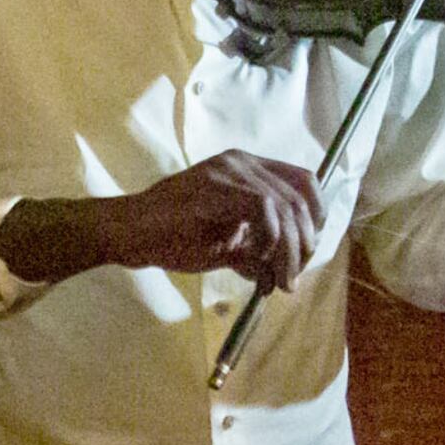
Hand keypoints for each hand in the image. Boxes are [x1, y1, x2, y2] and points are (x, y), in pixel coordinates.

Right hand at [0, 151, 324, 290]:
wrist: (130, 232)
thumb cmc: (169, 237)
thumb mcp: (223, 244)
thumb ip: (253, 249)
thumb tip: (277, 272)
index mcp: (246, 168)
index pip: (303, 182)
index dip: (315, 217)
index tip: (307, 250)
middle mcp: (243, 162)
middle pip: (300, 198)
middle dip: (304, 245)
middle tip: (291, 277)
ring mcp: (232, 171)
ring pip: (286, 208)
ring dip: (289, 253)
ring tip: (277, 282)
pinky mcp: (220, 187)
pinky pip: (265, 212)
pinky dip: (269, 243)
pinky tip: (254, 264)